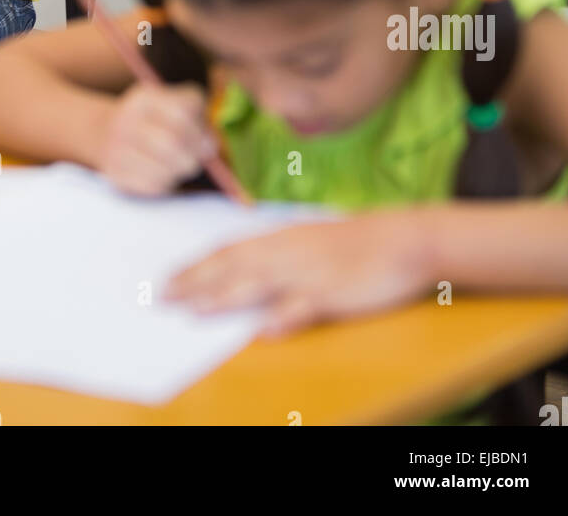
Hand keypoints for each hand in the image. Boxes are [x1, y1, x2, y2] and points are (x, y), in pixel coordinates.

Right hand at [95, 83, 218, 196]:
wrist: (102, 132)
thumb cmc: (150, 119)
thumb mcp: (168, 103)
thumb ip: (195, 116)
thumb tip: (209, 146)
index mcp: (144, 98)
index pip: (182, 112)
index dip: (200, 131)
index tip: (206, 141)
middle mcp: (126, 120)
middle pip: (172, 143)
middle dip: (193, 156)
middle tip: (196, 159)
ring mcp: (117, 148)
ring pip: (164, 168)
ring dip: (179, 170)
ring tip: (179, 166)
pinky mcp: (114, 173)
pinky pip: (152, 185)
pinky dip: (165, 183)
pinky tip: (164, 175)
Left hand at [163, 209, 434, 335]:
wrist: (403, 238)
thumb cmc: (354, 241)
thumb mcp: (309, 238)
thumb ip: (276, 251)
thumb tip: (243, 264)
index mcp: (281, 237)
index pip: (228, 250)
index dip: (197, 265)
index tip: (169, 278)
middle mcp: (288, 250)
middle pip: (234, 266)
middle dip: (196, 282)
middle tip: (163, 297)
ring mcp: (310, 271)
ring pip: (259, 284)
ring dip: (225, 297)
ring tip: (196, 311)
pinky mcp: (334, 292)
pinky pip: (304, 306)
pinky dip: (283, 317)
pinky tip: (265, 329)